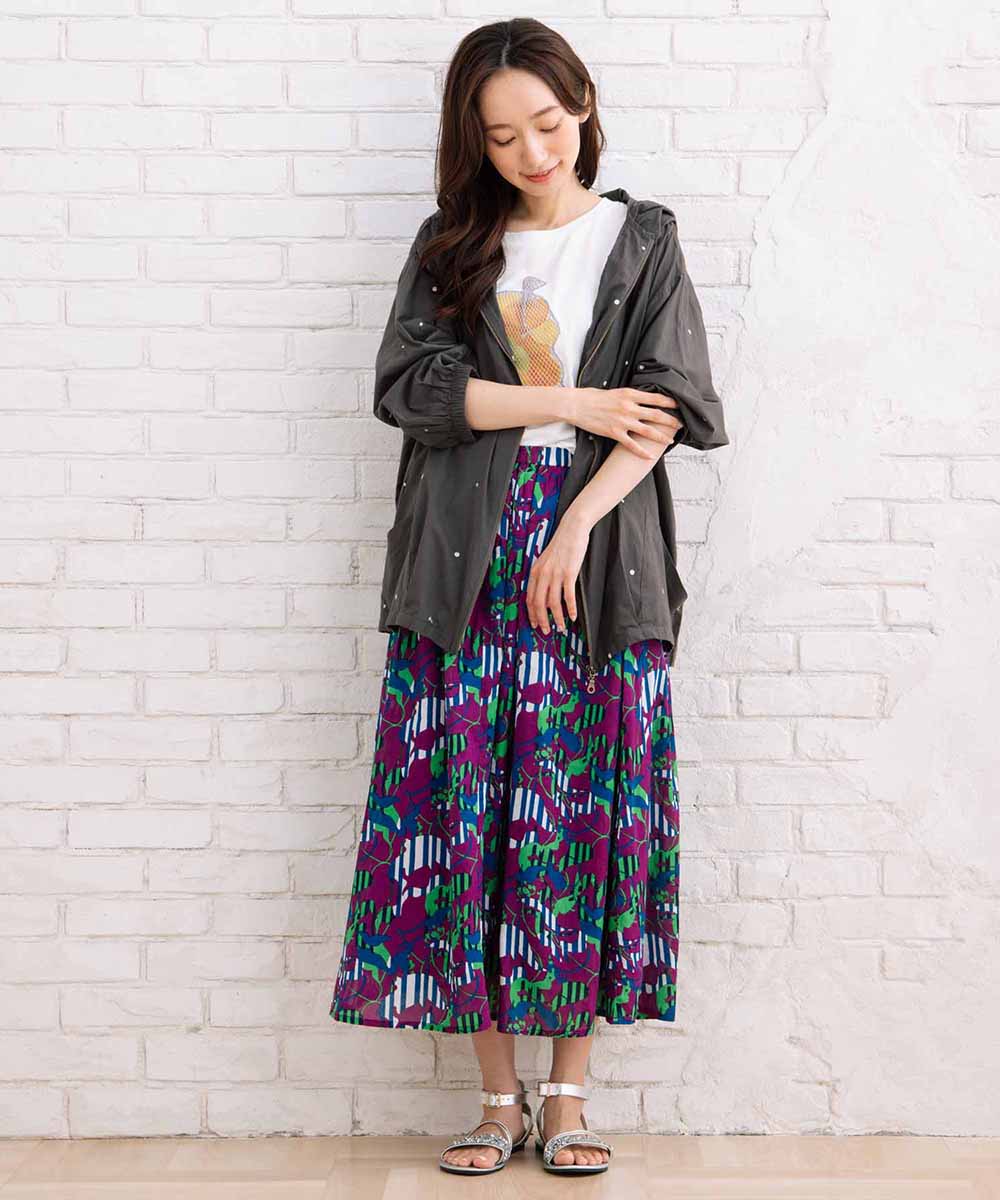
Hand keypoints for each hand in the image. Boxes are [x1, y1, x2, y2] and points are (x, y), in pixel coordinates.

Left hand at [524, 515, 590, 633]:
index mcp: (535, 572)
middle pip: (538, 603)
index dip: (532, 614)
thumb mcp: (547, 561)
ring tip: (562, 627)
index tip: (535, 624)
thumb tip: (546, 595)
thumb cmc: (561, 545)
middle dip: (542, 620)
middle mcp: (542, 574)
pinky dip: (571, 609)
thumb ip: (544, 576)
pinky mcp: (568, 573)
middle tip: (546, 631)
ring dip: (557, 618)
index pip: (529, 598)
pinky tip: (573, 616)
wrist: (572, 529)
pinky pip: (568, 596)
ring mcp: (555, 574)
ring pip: (553, 603)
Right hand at [567, 386, 682, 458]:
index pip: (655, 398)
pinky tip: (649, 456)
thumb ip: (631, 396)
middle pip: (656, 415)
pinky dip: (642, 452)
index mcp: (630, 394)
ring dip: (661, 436)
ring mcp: (622, 421)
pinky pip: (632, 444)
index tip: (679, 405)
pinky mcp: (614, 433)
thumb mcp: (616, 391)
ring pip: (647, 430)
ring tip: (670, 440)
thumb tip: (643, 400)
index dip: (669, 402)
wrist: (577, 405)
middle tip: (681, 424)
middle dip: (671, 421)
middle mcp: (628, 407)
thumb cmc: (594, 397)